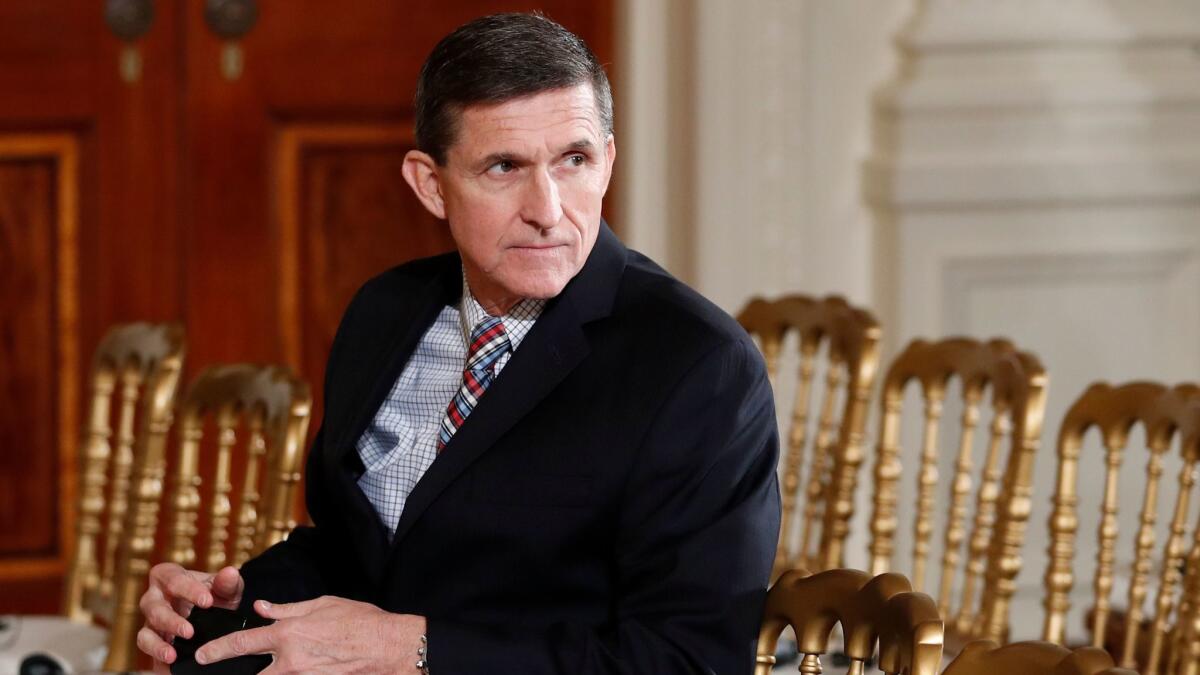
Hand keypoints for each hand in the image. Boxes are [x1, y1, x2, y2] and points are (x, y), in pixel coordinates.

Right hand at [136, 563, 243, 669]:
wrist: (215, 615)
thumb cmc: (216, 595)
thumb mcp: (226, 589)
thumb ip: (227, 582)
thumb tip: (230, 573)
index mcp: (169, 576)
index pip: (174, 580)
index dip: (189, 590)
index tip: (207, 602)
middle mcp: (154, 597)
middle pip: (153, 606)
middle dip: (171, 620)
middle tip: (189, 632)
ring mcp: (150, 620)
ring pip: (145, 631)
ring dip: (157, 644)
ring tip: (172, 655)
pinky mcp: (151, 640)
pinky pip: (147, 648)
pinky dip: (156, 655)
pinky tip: (170, 662)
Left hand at [195, 596, 426, 673]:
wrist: (390, 648)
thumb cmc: (361, 622)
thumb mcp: (323, 605)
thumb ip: (288, 609)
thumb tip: (263, 608)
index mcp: (288, 634)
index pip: (241, 643)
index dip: (216, 650)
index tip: (202, 655)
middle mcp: (290, 662)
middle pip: (252, 674)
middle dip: (241, 671)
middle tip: (240, 666)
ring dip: (273, 671)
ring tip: (290, 659)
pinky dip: (292, 673)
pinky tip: (302, 666)